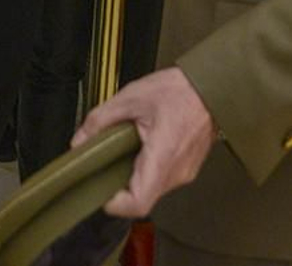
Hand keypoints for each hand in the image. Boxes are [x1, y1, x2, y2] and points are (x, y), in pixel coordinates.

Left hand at [74, 66, 215, 216]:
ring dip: (132, 175)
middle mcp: (176, 172)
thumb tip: (80, 141)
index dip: (114, 204)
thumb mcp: (130, 98)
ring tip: (124, 149)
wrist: (211, 87)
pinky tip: (140, 146)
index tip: (100, 190)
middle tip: (104, 165)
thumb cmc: (179, 91)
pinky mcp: (186, 168)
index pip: (138, 203)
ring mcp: (184, 173)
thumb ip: (99, 120)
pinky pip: (161, 178)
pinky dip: (145, 168)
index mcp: (163, 157)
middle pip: (142, 198)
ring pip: (151, 189)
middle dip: (119, 185)